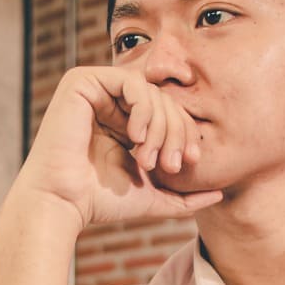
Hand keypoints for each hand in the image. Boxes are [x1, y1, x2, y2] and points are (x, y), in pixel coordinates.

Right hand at [11, 66, 223, 231]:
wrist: (65, 202)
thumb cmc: (101, 202)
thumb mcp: (153, 197)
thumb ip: (184, 196)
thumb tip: (220, 194)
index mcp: (123, 120)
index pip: (168, 113)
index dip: (185, 133)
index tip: (190, 161)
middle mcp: (109, 101)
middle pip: (164, 100)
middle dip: (176, 132)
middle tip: (171, 164)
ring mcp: (96, 89)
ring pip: (151, 92)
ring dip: (160, 126)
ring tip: (148, 159)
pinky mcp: (82, 81)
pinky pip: (131, 82)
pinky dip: (142, 109)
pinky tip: (136, 138)